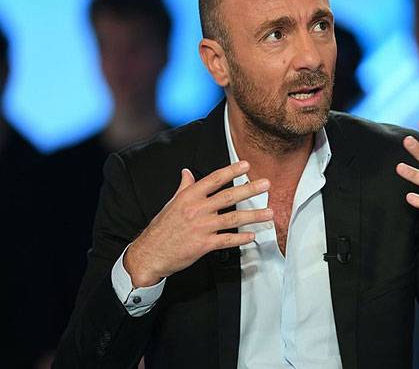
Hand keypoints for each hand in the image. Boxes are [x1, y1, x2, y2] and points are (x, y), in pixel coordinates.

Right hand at [124, 161, 272, 286]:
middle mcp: (197, 209)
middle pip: (228, 196)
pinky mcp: (203, 245)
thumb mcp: (171, 204)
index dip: (231, 171)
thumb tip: (187, 173)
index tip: (246, 165)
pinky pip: (227, 240)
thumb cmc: (161, 228)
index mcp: (189, 197)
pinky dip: (241, 238)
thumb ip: (184, 188)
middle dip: (249, 189)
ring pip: (233, 218)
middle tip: (266, 184)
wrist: (150, 253)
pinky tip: (253, 236)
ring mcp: (201, 227)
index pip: (214, 179)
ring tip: (269, 213)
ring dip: (253, 215)